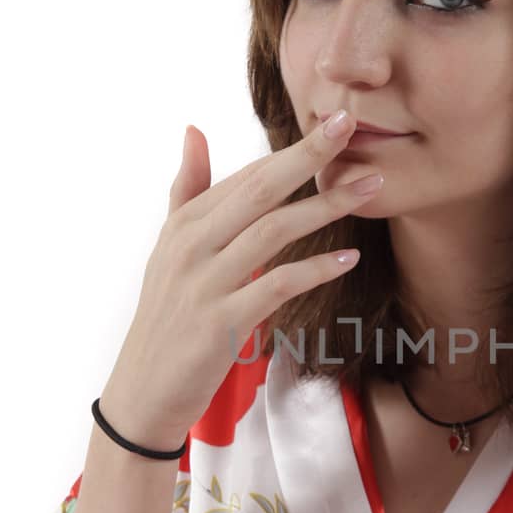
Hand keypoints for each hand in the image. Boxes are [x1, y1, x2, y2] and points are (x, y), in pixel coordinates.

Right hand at [98, 112, 380, 448]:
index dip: (292, 148)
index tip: (335, 122)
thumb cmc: (167, 317)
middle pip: (260, 188)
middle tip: (352, 126)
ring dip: (325, 206)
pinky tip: (349, 258)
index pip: (248, 175)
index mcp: (186, 224)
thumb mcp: (169, 249)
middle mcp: (192, 245)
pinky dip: (315, 269)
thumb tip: (194, 129)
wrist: (143, 391)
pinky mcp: (221, 322)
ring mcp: (205, 283)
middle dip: (309, 155)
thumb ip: (187, 189)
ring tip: (369, 189)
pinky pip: (276, 285)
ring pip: (273, 230)